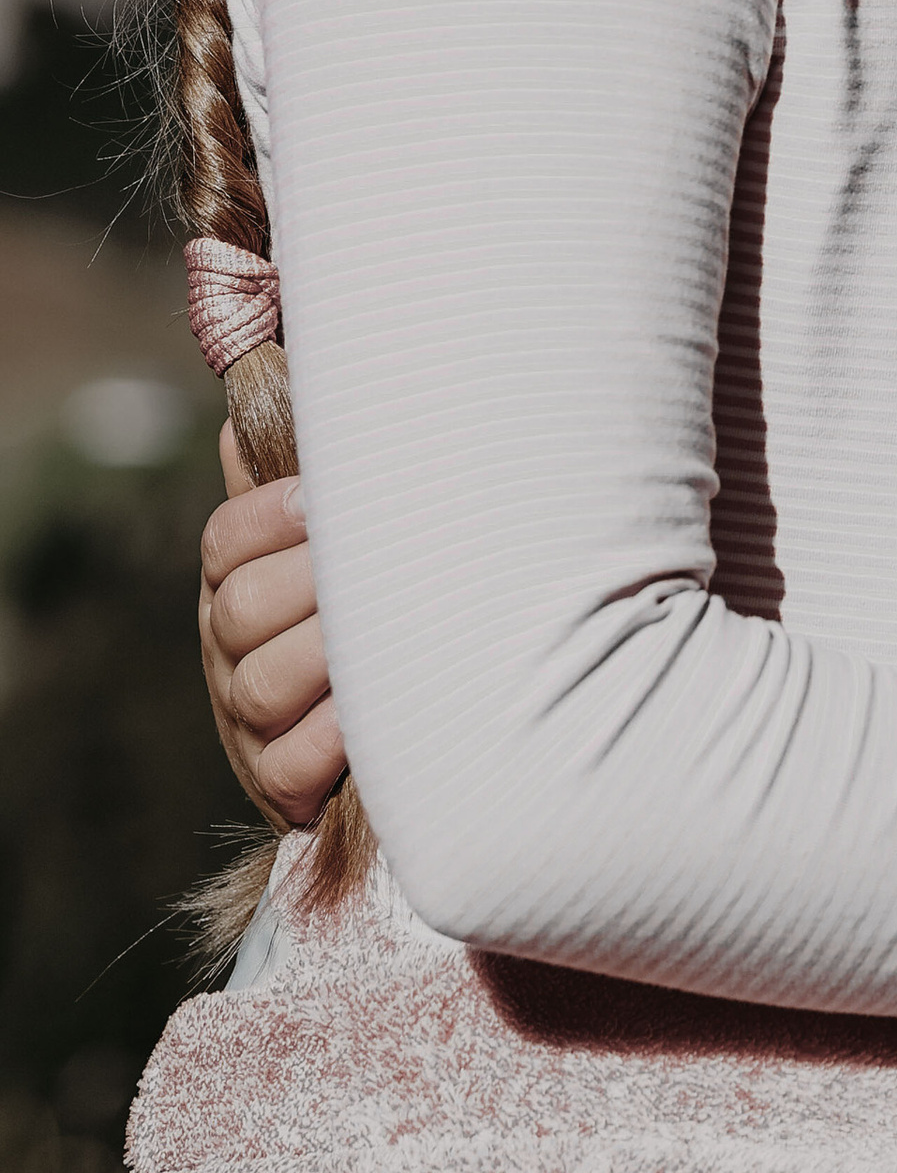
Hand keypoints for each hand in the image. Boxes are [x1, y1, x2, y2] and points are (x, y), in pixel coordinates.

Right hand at [200, 423, 344, 829]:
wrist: (396, 724)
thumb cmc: (380, 604)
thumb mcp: (343, 540)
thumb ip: (312, 476)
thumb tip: (270, 388)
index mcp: (239, 582)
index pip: (224, 541)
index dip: (269, 516)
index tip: (321, 501)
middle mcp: (232, 651)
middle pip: (238, 610)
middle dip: (307, 585)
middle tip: (371, 571)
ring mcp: (250, 722)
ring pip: (257, 686)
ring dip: (323, 659)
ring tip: (383, 639)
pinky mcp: (279, 784)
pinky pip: (288, 765)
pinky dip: (329, 738)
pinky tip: (370, 715)